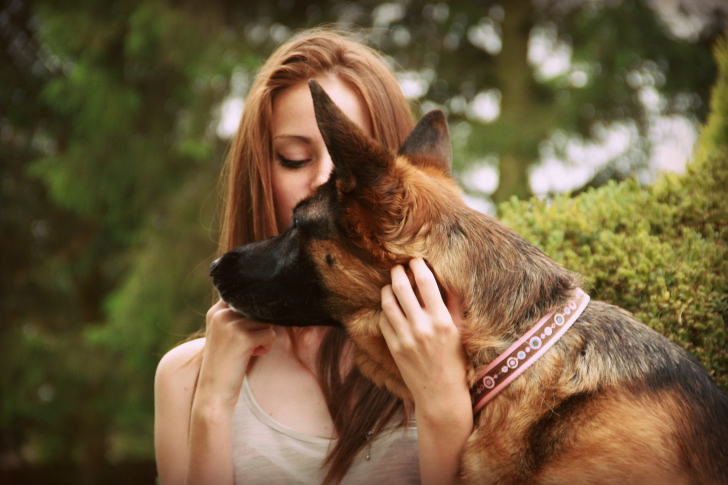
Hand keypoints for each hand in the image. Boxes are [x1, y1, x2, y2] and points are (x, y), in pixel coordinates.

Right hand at [197, 300, 276, 409]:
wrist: (214, 392)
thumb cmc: (226, 362)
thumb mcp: (227, 333)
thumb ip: (239, 315)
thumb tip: (268, 299)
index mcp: (215, 311)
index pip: (245, 297)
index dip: (254, 309)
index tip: (249, 329)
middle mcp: (221, 314)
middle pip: (258, 308)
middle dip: (260, 326)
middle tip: (246, 344)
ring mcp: (231, 325)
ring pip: (266, 321)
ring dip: (263, 337)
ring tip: (248, 350)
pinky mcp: (243, 338)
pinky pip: (270, 335)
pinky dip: (266, 347)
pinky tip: (251, 355)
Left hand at [378, 258, 468, 411]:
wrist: (441, 395)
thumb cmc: (455, 361)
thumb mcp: (459, 331)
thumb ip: (453, 305)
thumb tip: (449, 279)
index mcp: (442, 320)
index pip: (426, 282)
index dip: (418, 266)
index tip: (416, 260)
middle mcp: (422, 327)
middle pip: (402, 287)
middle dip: (398, 272)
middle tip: (399, 267)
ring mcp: (405, 338)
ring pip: (387, 302)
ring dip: (387, 288)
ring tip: (392, 284)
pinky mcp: (393, 347)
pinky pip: (383, 320)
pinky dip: (385, 310)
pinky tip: (391, 308)